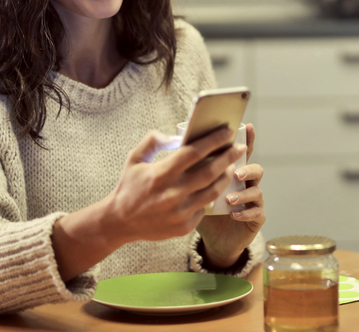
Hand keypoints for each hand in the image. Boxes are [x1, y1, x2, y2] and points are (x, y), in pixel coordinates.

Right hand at [107, 127, 246, 243]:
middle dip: (229, 157)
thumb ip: (153, 141)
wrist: (119, 222)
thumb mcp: (135, 159)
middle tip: (240, 148)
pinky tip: (215, 187)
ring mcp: (179, 212)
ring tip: (230, 167)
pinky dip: (210, 196)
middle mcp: (172, 194)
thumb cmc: (129, 186)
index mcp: (160, 174)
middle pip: (210, 172)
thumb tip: (177, 136)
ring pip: (213, 191)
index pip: (194, 152)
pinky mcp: (184, 227)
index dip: (214, 140)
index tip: (227, 132)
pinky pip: (204, 208)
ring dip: (225, 177)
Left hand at [196, 123, 264, 268]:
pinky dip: (247, 212)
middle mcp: (245, 184)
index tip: (248, 127)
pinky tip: (234, 214)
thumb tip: (174, 144)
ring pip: (257, 191)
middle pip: (254, 169)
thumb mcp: (189, 187)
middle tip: (235, 172)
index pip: (240, 154)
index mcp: (231, 173)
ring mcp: (252, 201)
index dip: (246, 140)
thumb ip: (186, 168)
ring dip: (244, 193)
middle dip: (246, 168)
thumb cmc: (196, 209)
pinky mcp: (255, 219)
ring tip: (229, 198)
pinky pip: (258, 213)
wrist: (210, 239)